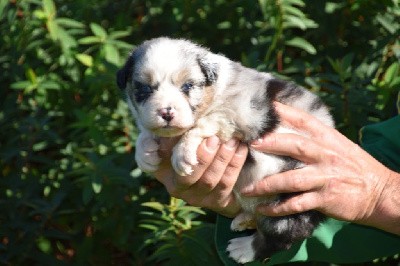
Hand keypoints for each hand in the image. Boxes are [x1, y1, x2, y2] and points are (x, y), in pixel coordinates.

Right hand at [153, 136, 247, 217]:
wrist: (213, 162)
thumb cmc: (187, 143)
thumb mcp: (171, 136)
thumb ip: (162, 134)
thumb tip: (161, 133)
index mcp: (161, 170)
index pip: (159, 163)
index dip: (168, 149)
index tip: (182, 134)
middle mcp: (176, 188)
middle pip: (188, 177)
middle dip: (203, 158)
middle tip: (214, 138)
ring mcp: (197, 197)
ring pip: (210, 181)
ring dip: (223, 159)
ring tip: (232, 140)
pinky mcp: (217, 201)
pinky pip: (226, 184)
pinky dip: (235, 164)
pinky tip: (241, 148)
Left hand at [242, 102, 399, 234]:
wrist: (380, 192)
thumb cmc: (354, 166)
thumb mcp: (338, 145)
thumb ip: (315, 137)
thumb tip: (287, 126)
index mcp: (328, 138)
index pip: (303, 120)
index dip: (284, 111)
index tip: (265, 105)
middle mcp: (325, 155)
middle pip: (294, 145)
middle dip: (271, 143)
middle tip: (250, 144)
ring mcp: (325, 177)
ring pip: (291, 179)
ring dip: (267, 185)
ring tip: (246, 190)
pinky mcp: (325, 198)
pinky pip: (297, 204)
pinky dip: (278, 208)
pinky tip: (263, 209)